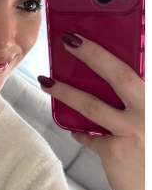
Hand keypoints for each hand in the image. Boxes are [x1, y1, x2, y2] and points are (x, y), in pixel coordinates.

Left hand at [38, 33, 145, 189]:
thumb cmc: (149, 154)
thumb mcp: (147, 123)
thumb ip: (133, 104)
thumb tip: (104, 83)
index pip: (136, 69)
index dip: (115, 49)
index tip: (95, 35)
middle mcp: (149, 113)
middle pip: (119, 75)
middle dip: (93, 54)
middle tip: (68, 40)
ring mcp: (134, 132)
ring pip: (92, 105)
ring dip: (66, 91)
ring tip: (46, 81)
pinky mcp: (116, 151)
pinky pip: (89, 136)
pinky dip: (81, 133)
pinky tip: (78, 131)